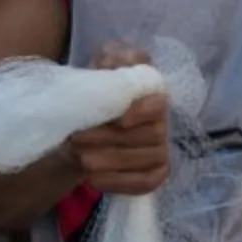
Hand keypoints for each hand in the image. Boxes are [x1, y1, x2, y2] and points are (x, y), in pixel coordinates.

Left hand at [65, 42, 169, 194]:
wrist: (78, 129)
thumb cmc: (93, 93)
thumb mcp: (99, 65)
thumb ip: (113, 57)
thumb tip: (123, 60)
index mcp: (154, 95)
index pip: (158, 105)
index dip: (140, 112)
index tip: (117, 119)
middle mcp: (163, 124)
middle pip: (146, 137)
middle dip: (109, 139)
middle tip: (78, 138)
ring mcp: (160, 152)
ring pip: (141, 161)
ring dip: (108, 161)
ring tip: (81, 157)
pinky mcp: (153, 175)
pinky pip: (143, 184)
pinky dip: (118, 182)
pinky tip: (94, 178)